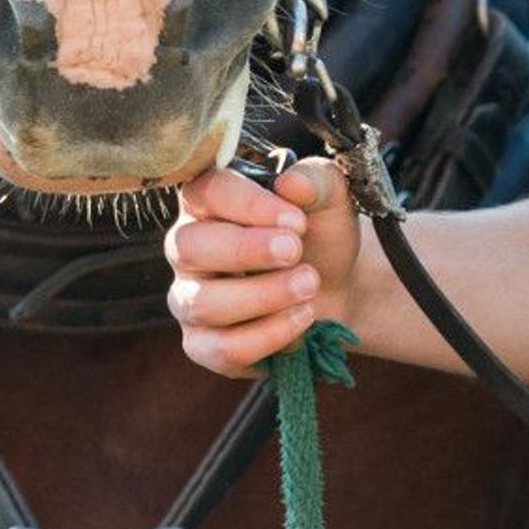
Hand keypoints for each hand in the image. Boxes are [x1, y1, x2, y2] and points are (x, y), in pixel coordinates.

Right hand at [164, 157, 363, 377]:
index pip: (207, 192)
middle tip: (296, 252)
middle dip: (247, 251)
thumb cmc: (321, 237)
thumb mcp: (331, 200)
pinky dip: (268, 336)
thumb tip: (292, 183)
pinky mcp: (202, 344)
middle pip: (189, 247)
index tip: (296, 220)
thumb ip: (317, 180)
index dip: (249, 205)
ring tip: (309, 285)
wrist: (340, 290)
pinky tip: (302, 318)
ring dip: (264, 295)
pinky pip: (221, 348)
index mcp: (210, 203)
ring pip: (203, 302)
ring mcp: (189, 298)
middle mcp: (188, 249)